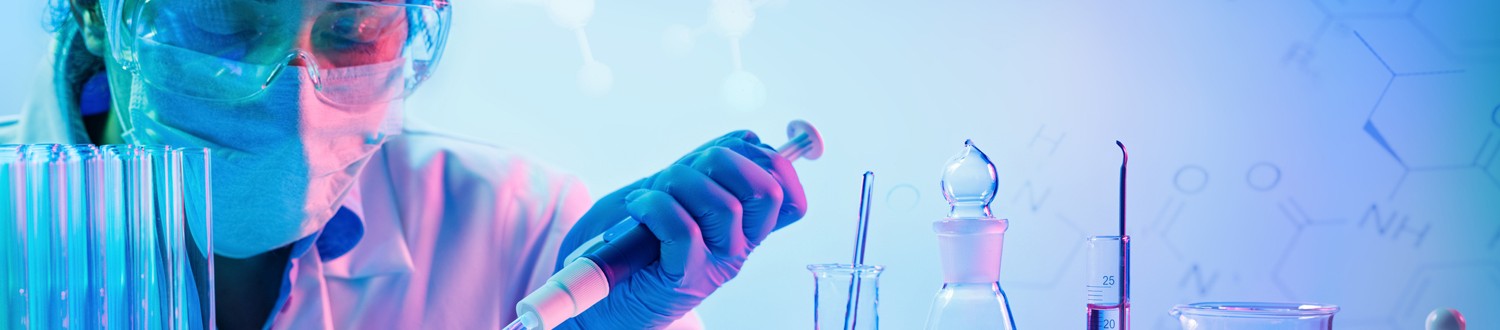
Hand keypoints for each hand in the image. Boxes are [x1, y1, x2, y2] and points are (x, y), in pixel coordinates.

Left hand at [555, 130, 806, 328]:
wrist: (597, 287)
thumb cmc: (633, 236)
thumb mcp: (676, 190)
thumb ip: (710, 167)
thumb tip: (748, 139)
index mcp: (745, 227)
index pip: (787, 194)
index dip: (774, 160)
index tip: (741, 147)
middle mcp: (738, 247)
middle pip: (765, 191)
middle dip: (723, 159)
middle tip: (686, 169)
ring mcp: (714, 265)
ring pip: (723, 205)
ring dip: (680, 181)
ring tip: (651, 192)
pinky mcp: (683, 278)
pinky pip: (683, 228)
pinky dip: (655, 205)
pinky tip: (637, 208)